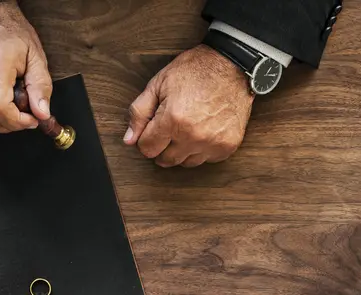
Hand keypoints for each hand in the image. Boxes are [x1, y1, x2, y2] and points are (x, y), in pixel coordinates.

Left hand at [124, 44, 253, 166]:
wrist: (231, 65)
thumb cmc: (195, 71)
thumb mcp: (158, 84)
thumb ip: (139, 113)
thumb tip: (129, 140)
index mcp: (173, 120)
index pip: (147, 149)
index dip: (146, 137)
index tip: (153, 127)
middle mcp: (193, 136)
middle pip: (165, 160)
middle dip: (162, 146)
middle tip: (169, 126)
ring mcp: (212, 143)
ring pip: (186, 163)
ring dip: (182, 150)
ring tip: (187, 127)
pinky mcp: (227, 146)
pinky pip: (206, 160)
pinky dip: (202, 149)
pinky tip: (203, 129)